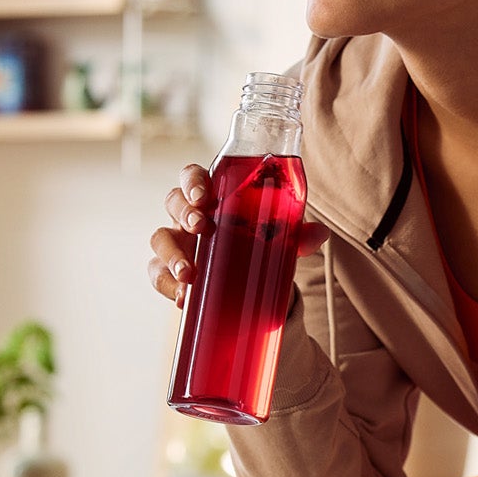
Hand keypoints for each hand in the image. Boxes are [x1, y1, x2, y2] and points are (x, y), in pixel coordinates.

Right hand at [147, 162, 328, 304]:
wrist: (245, 281)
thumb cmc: (255, 243)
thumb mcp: (277, 237)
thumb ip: (295, 234)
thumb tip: (320, 234)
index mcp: (212, 197)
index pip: (193, 177)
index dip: (193, 181)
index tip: (205, 196)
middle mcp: (189, 216)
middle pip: (173, 201)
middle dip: (184, 212)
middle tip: (202, 226)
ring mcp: (177, 243)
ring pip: (159, 238)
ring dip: (171, 254)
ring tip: (189, 274)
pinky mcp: (170, 272)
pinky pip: (157, 275)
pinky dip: (168, 286)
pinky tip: (183, 299)